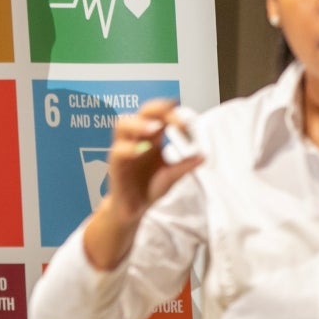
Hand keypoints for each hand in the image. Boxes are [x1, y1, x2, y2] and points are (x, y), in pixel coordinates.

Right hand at [104, 99, 202, 222]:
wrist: (133, 209)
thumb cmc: (149, 188)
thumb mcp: (171, 176)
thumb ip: (184, 166)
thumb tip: (203, 157)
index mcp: (152, 137)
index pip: (159, 114)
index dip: (171, 112)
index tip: (186, 122)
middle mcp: (137, 139)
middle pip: (141, 112)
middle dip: (157, 110)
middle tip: (172, 119)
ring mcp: (124, 150)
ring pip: (122, 125)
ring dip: (139, 123)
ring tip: (155, 128)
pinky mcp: (116, 165)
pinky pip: (118, 151)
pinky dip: (129, 148)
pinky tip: (142, 150)